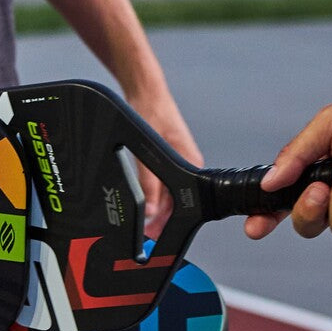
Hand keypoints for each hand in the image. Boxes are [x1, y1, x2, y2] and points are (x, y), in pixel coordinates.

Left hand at [125, 89, 204, 239]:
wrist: (147, 91)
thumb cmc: (151, 111)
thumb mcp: (147, 149)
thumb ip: (148, 183)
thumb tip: (150, 213)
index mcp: (191, 164)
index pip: (183, 204)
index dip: (168, 224)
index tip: (153, 238)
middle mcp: (188, 165)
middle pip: (175, 203)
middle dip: (159, 222)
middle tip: (143, 239)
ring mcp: (178, 163)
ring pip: (168, 196)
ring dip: (154, 210)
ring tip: (140, 227)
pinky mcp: (169, 160)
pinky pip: (162, 185)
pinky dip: (152, 196)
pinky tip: (143, 205)